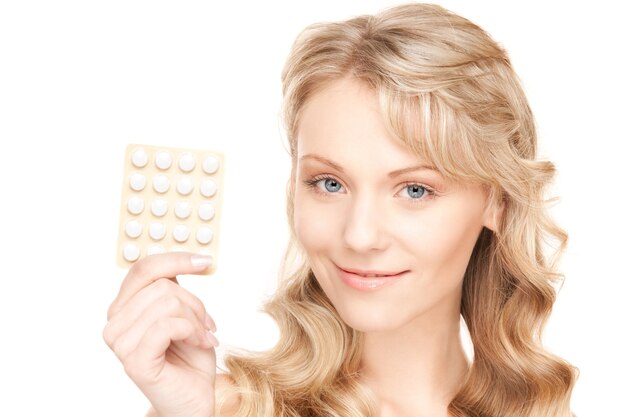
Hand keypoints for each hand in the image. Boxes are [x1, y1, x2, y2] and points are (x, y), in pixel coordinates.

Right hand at [103, 253, 217, 416]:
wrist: (193, 399)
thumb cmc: (189, 358)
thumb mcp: (185, 313)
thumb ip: (176, 288)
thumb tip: (191, 258)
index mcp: (124, 307)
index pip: (143, 270)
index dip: (175, 259)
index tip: (204, 261)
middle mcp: (116, 322)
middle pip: (162, 285)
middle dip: (194, 302)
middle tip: (206, 324)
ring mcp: (120, 342)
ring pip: (168, 302)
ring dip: (196, 319)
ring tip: (202, 336)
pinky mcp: (133, 360)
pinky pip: (168, 325)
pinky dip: (192, 331)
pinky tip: (199, 343)